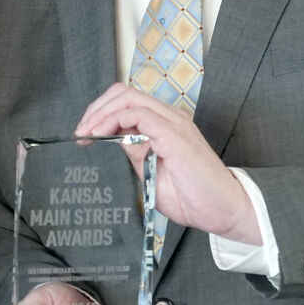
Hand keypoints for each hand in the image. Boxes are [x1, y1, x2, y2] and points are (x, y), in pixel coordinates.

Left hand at [75, 83, 260, 243]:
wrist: (223, 211)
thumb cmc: (192, 197)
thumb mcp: (150, 172)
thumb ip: (134, 152)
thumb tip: (112, 139)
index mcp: (164, 125)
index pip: (127, 102)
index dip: (100, 113)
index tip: (83, 135)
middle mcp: (169, 118)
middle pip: (124, 93)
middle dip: (95, 109)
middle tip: (80, 133)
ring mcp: (173, 124)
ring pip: (129, 98)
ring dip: (101, 113)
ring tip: (86, 133)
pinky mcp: (175, 135)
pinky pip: (140, 114)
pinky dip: (115, 120)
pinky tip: (102, 136)